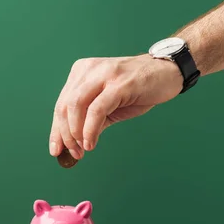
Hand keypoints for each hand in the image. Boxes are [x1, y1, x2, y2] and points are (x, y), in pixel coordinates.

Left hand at [49, 54, 183, 158]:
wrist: (167, 72)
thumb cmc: (137, 89)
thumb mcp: (108, 105)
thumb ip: (90, 120)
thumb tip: (74, 145)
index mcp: (82, 73)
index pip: (61, 105)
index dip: (56, 131)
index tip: (56, 151)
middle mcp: (89, 70)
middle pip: (64, 106)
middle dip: (65, 135)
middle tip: (73, 153)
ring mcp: (104, 74)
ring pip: (76, 106)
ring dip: (75, 133)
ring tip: (83, 149)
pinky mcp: (119, 83)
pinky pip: (97, 109)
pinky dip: (90, 129)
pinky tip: (91, 143)